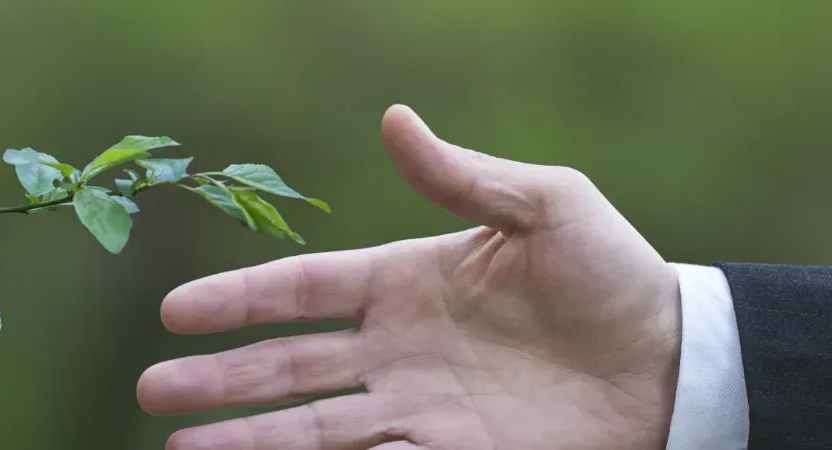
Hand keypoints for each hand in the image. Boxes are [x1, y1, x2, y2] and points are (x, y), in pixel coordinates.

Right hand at [136, 106, 682, 449]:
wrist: (678, 362)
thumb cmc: (614, 274)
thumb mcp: (547, 206)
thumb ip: (464, 176)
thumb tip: (392, 121)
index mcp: (405, 282)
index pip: (301, 292)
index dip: (237, 300)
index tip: (175, 313)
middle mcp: (397, 351)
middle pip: (287, 368)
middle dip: (217, 381)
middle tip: (153, 392)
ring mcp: (418, 410)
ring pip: (313, 427)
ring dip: (247, 440)